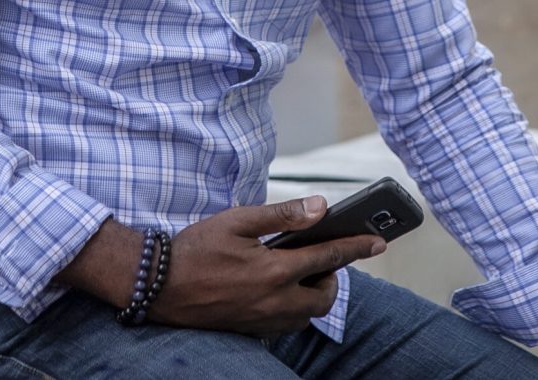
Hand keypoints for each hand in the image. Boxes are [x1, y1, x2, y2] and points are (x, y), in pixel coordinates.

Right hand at [149, 195, 385, 336]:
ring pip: (307, 315)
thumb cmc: (196, 248)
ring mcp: (262, 320)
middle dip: (332, 278)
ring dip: (313, 295)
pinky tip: (276, 288)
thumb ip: (282, 215)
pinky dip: (292, 308)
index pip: (329, 257)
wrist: (157, 286)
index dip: (357, 246)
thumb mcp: (238, 220)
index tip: (379, 241)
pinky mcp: (250, 330)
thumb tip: (321, 206)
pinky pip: (285, 324)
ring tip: (299, 271)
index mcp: (273, 270)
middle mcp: (273, 300)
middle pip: (325, 296)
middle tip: (320, 259)